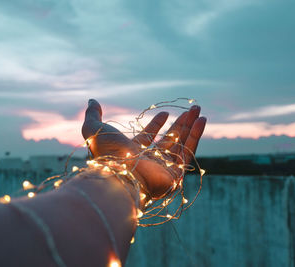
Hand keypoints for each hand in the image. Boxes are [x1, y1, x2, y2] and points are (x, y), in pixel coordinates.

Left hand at [81, 99, 205, 197]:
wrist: (119, 178)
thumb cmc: (106, 155)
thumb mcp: (94, 130)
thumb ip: (93, 115)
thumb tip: (92, 100)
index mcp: (132, 152)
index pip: (148, 137)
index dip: (156, 125)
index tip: (165, 113)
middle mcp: (148, 162)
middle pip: (168, 139)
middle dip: (180, 124)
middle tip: (191, 110)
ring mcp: (163, 169)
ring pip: (181, 144)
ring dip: (190, 126)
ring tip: (199, 110)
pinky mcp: (175, 175)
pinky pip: (189, 152)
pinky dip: (196, 136)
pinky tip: (202, 120)